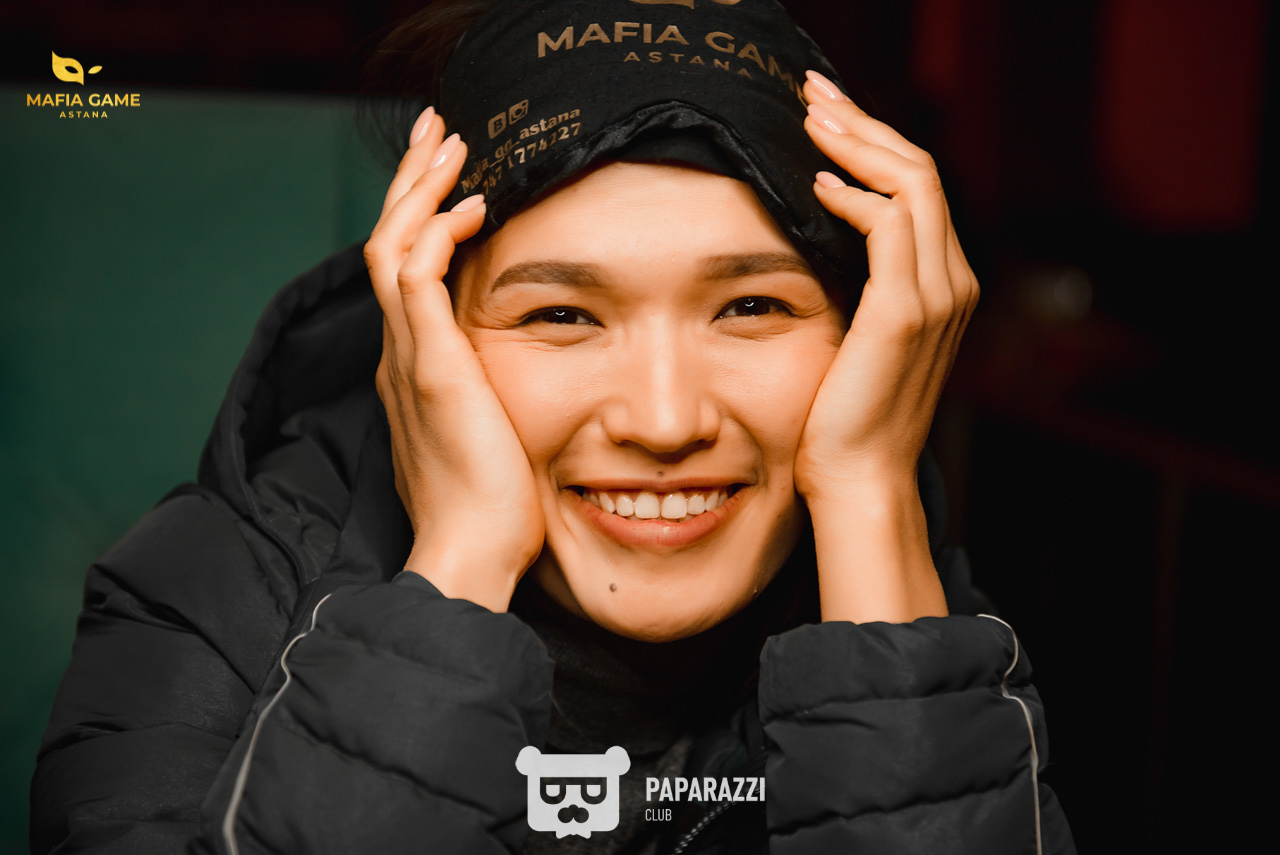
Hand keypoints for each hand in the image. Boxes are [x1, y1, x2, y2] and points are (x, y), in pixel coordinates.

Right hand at [364, 108, 544, 611]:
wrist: (469, 553)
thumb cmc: (490, 505)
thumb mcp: (488, 433)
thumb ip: (489, 395)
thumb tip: (516, 381)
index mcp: (413, 366)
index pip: (404, 270)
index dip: (420, 216)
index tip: (450, 179)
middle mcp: (399, 352)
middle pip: (388, 243)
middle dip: (411, 182)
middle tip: (435, 131)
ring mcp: (408, 357)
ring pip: (392, 246)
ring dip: (420, 190)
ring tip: (451, 144)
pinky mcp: (429, 366)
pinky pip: (416, 277)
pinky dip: (438, 232)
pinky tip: (474, 205)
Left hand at [794, 71, 977, 622]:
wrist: (858, 478)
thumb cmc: (842, 413)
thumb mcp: (855, 335)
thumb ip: (857, 283)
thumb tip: (819, 228)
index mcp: (941, 283)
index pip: (917, 187)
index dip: (874, 142)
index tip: (828, 115)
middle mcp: (951, 281)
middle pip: (919, 170)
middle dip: (864, 123)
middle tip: (815, 92)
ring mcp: (936, 296)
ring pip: (911, 184)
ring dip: (858, 143)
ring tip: (812, 117)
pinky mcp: (905, 313)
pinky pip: (890, 226)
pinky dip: (855, 195)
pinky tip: (815, 183)